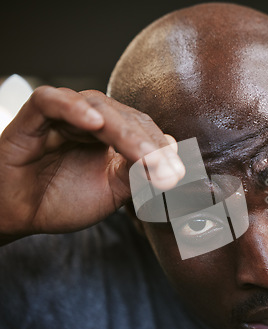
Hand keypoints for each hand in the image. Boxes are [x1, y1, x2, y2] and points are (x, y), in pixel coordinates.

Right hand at [0, 87, 183, 238]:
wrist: (18, 216)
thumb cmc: (63, 201)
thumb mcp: (112, 192)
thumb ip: (139, 175)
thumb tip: (171, 157)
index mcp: (111, 135)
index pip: (143, 129)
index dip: (160, 148)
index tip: (176, 172)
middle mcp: (91, 121)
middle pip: (127, 118)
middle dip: (149, 143)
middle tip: (165, 167)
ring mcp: (63, 116)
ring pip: (99, 108)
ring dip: (124, 131)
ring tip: (142, 153)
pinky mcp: (32, 118)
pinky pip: (51, 101)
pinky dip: (73, 108)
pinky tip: (95, 123)